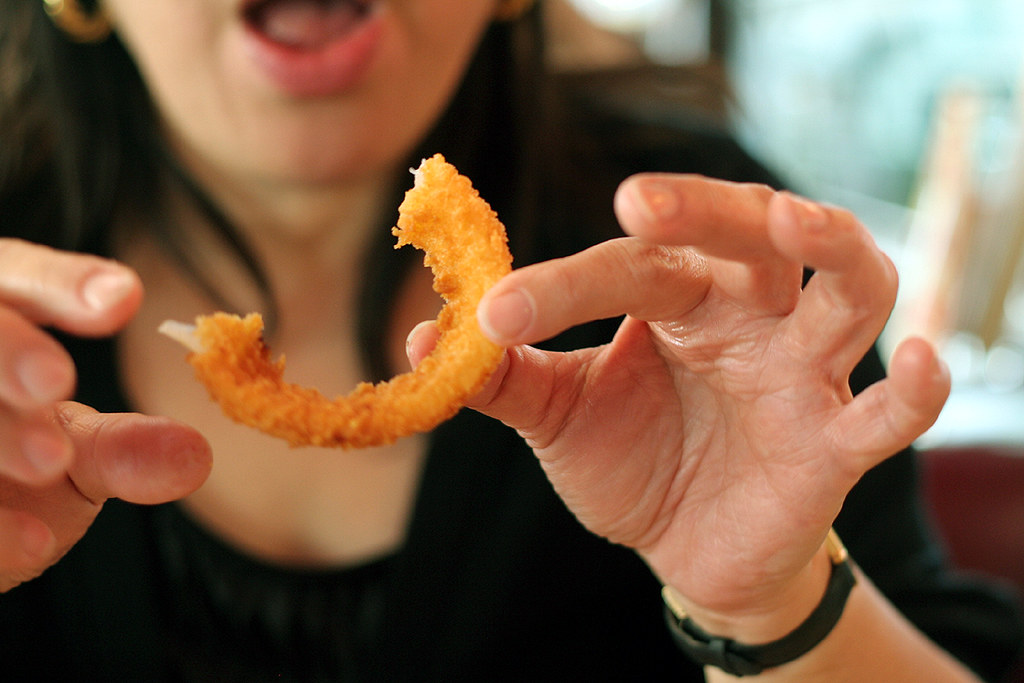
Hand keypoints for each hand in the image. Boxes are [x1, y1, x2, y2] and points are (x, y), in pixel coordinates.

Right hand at [0, 239, 210, 591]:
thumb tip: (194, 457)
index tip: (123, 296)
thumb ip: (126, 451)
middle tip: (54, 384)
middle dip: (4, 352)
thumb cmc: (18, 459)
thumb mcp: (76, 453)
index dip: (61, 283)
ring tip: (49, 461)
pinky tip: (30, 540)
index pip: (16, 278)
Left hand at [410, 175, 948, 633]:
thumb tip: (426, 341)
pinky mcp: (836, 445)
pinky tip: (920, 359)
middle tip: (637, 200)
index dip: (561, 286)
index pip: (631, 264)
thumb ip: (504, 378)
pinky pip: (892, 413)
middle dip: (706, 209)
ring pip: (849, 288)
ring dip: (832, 248)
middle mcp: (749, 320)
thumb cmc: (632, 464)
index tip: (492, 315)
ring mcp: (802, 375)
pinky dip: (917, 388)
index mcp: (679, 302)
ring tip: (792, 221)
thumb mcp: (559, 418)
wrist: (687, 549)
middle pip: (751, 236)